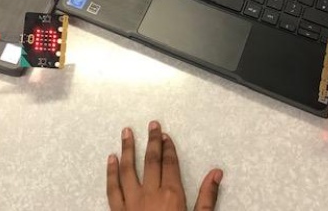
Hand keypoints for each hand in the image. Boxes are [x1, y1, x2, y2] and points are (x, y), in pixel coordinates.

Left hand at [107, 121, 222, 210]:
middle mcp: (150, 194)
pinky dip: (110, 172)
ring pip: (128, 169)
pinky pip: (112, 189)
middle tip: (151, 124)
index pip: (169, 164)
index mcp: (172, 196)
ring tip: (126, 131)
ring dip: (127, 149)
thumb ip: (207, 198)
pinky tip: (111, 159)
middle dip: (151, 141)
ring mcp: (131, 203)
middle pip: (151, 161)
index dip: (168, 148)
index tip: (165, 134)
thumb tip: (216, 172)